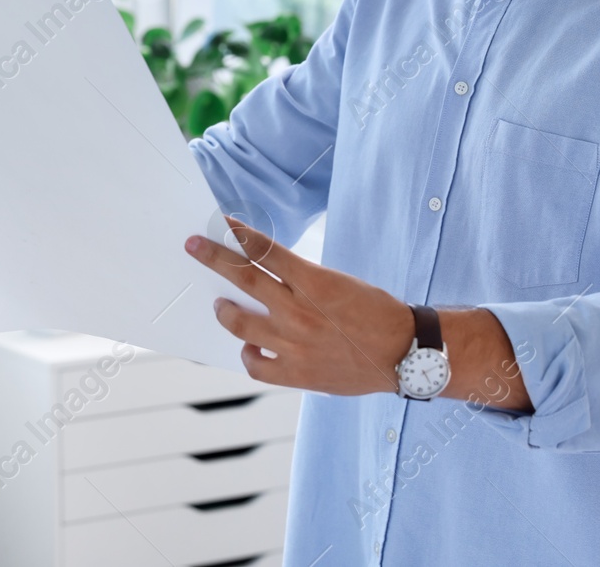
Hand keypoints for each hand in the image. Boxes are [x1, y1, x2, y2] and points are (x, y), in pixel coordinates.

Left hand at [185, 215, 411, 393]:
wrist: (406, 354)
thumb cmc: (375, 313)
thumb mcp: (339, 282)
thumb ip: (301, 280)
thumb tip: (264, 274)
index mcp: (314, 282)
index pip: (265, 251)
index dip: (238, 235)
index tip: (219, 224)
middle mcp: (300, 312)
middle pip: (243, 280)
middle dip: (214, 259)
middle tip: (193, 247)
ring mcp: (295, 345)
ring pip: (240, 324)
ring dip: (224, 311)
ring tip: (219, 305)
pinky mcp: (297, 374)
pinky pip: (256, 365)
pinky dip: (247, 354)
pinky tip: (248, 347)